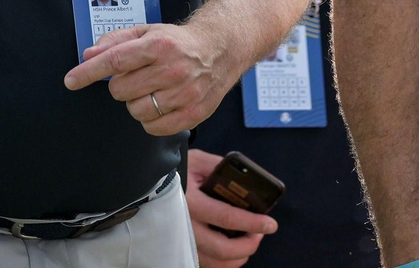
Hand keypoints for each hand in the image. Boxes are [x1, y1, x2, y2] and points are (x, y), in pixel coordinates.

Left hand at [63, 22, 235, 135]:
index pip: (114, 61)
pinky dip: (150, 119)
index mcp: (157, 45)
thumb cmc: (178, 42)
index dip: (88, 72)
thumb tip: (88, 55)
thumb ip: (115, 41)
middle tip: (136, 77)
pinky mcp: (193, 114)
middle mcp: (172, 69)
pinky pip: (153, 128)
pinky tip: (161, 104)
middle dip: (120, 85)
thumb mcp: (147, 32)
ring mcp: (184, 93)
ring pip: (135, 111)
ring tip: (152, 90)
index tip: (70, 80)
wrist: (220, 50)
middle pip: (120, 90)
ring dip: (135, 103)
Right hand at [186, 148, 275, 267]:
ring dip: (238, 256)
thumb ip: (221, 167)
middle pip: (223, 249)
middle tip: (260, 233)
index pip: (227, 218)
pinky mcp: (180, 247)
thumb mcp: (198, 160)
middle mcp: (184, 226)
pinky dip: (225, 260)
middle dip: (249, 245)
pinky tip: (232, 247)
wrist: (148, 179)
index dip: (252, 223)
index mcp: (190, 202)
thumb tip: (249, 180)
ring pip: (215, 263)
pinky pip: (207, 263)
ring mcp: (181, 240)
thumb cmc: (176, 168)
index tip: (270, 224)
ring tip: (248, 240)